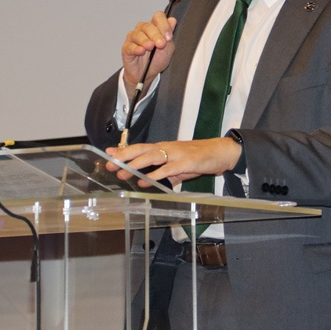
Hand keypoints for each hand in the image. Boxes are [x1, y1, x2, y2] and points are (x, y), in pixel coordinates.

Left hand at [104, 138, 242, 187]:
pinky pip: (169, 168)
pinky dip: (158, 174)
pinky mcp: (187, 162)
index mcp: (164, 148)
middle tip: (110, 164)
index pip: (140, 148)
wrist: (222, 151)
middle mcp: (168, 148)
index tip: (108, 153)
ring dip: (136, 164)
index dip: (124, 150)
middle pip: (142, 150)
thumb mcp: (180, 166)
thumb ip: (166, 173)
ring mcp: (177, 154)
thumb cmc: (200, 158)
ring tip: (124, 172)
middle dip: (124, 157)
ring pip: (153, 156)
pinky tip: (148, 180)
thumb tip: (152, 181)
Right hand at [122, 13, 177, 92]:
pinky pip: (130, 46)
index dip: (164, 25)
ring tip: (151, 47)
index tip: (169, 37)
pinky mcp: (126, 48)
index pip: (158, 17)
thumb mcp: (168, 48)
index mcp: (154, 27)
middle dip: (157, 35)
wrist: (147, 74)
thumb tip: (172, 21)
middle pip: (148, 26)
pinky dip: (136, 48)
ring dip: (146, 41)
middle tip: (161, 44)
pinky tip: (141, 51)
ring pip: (138, 34)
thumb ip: (169, 35)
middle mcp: (143, 30)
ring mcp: (133, 38)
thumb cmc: (156, 59)